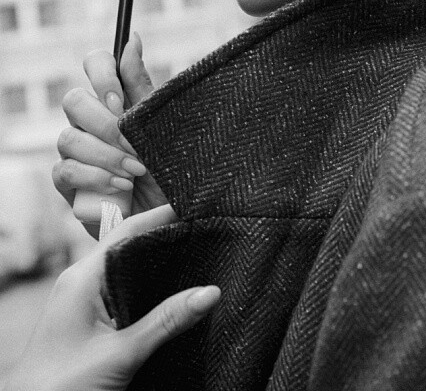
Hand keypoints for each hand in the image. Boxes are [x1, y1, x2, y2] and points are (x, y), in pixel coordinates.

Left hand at [2, 206, 219, 390]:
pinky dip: (145, 290)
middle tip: (203, 231)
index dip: (161, 216)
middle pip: (129, 247)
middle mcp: (81, 283)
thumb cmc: (61, 386)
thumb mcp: (122, 352)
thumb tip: (210, 292)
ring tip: (194, 256)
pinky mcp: (87, 324)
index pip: (128, 231)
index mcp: (83, 277)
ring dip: (155, 265)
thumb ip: (167, 321)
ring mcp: (82, 303)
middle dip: (164, 238)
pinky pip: (121, 294)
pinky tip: (168, 296)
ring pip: (126, 272)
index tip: (195, 207)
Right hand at [53, 34, 167, 236]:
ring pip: (67, 138)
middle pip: (74, 100)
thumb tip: (132, 40)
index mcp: (115, 99)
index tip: (118, 101)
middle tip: (133, 144)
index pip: (95, 63)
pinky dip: (95, 179)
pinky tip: (121, 187)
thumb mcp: (163, 126)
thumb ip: (142, 87)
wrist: (170, 217)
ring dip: (105, 155)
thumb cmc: (171, 169)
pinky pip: (65, 172)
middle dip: (104, 124)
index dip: (101, 74)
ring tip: (136, 171)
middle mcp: (90, 121)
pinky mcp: (68, 185)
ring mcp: (76, 152)